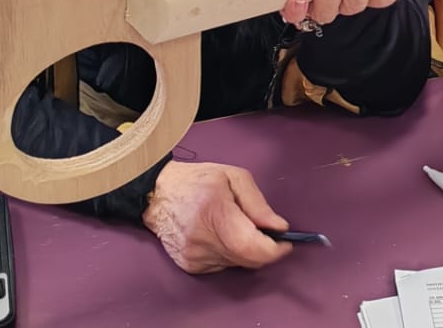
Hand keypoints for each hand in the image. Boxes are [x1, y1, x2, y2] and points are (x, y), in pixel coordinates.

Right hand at [142, 161, 292, 273]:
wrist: (158, 194)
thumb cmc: (198, 181)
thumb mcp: (234, 177)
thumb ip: (258, 204)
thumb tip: (279, 227)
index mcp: (215, 213)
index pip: (251, 247)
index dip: (274, 250)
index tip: (285, 243)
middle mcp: (202, 240)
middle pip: (248, 259)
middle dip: (264, 249)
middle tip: (265, 232)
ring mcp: (194, 256)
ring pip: (237, 264)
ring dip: (245, 250)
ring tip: (235, 227)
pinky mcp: (190, 266)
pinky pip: (223, 265)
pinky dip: (230, 254)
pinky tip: (220, 235)